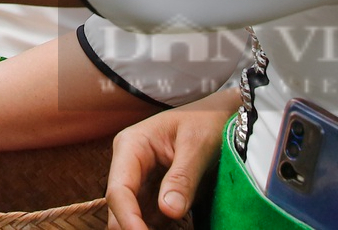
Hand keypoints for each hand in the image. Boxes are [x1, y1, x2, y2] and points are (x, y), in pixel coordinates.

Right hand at [106, 91, 237, 229]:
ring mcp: (140, 181)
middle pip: (120, 208)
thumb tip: (168, 211)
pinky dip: (158, 228)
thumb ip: (183, 178)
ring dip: (147, 229)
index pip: (119, 190)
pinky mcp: (153, 194)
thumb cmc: (206, 122)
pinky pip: (150, 219)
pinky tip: (174, 229)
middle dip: (134, 227)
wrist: (218, 117)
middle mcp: (129, 166)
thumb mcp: (198, 146)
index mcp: (132, 146)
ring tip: (173, 229)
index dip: (128, 218)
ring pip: (132, 217)